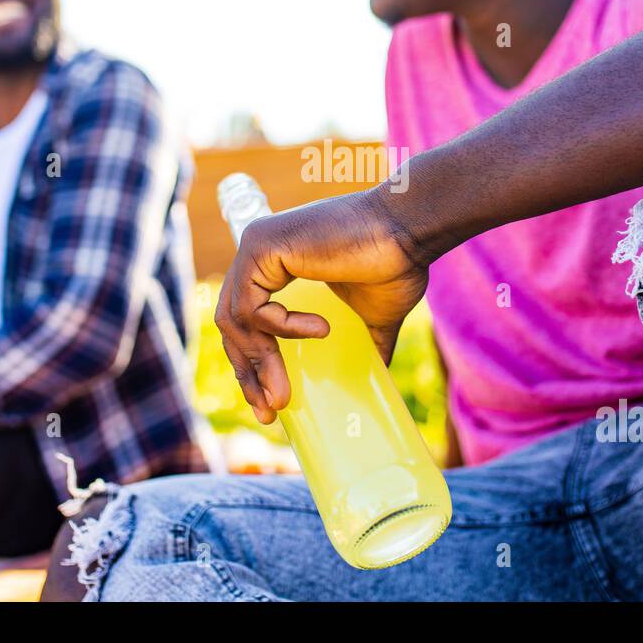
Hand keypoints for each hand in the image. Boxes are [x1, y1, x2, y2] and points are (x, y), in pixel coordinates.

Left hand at [215, 186, 430, 424]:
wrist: (410, 230)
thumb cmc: (396, 263)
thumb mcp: (373, 316)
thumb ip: (364, 343)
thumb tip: (374, 381)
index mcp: (275, 266)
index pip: (245, 321)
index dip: (252, 364)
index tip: (270, 403)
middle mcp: (258, 254)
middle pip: (232, 326)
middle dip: (247, 374)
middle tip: (270, 412)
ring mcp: (256, 247)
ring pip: (235, 321)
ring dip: (259, 365)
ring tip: (285, 396)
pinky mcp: (262, 247)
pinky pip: (253, 306)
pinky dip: (281, 327)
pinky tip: (320, 330)